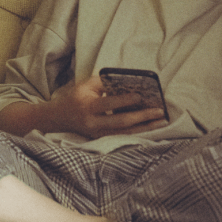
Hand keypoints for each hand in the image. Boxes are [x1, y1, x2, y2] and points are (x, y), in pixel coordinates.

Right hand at [45, 76, 166, 139]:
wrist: (59, 118)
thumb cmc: (75, 97)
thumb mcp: (86, 85)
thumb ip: (104, 83)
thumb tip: (128, 82)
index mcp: (88, 106)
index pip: (109, 103)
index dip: (125, 100)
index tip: (141, 95)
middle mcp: (93, 123)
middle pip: (121, 122)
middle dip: (142, 117)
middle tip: (159, 112)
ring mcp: (98, 134)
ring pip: (125, 133)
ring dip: (145, 128)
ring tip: (161, 122)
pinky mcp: (102, 139)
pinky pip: (122, 137)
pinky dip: (137, 132)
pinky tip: (150, 127)